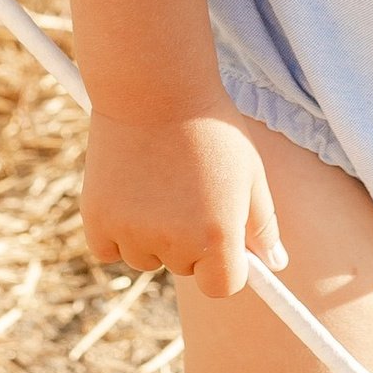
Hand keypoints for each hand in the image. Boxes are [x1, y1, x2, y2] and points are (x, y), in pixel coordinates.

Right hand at [80, 112, 286, 299]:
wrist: (154, 85)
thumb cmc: (210, 127)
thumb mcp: (249, 172)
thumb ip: (262, 224)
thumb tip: (275, 265)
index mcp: (218, 237)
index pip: (223, 287)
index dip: (226, 265)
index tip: (223, 240)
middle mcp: (174, 243)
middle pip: (185, 269)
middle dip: (189, 241)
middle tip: (189, 188)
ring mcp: (132, 233)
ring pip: (145, 258)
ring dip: (152, 236)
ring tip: (159, 182)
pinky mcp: (97, 219)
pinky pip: (109, 249)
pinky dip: (116, 230)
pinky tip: (129, 192)